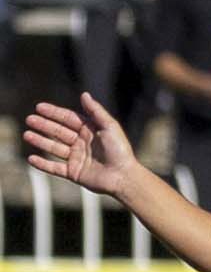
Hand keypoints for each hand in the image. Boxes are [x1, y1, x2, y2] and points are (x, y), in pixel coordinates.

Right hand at [22, 94, 142, 196]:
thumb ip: (96, 111)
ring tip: (26, 135)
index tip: (39, 107)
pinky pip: (54, 168)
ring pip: (54, 148)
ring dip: (40, 141)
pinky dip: (43, 164)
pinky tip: (31, 158)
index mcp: (90, 131)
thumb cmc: (119, 150)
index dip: (54, 113)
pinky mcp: (74, 173)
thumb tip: (84, 94)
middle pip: (58, 132)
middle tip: (29, 119)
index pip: (68, 119)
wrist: (123, 176)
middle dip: (44, 125)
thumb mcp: (109, 127)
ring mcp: (77, 158)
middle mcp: (82, 144)